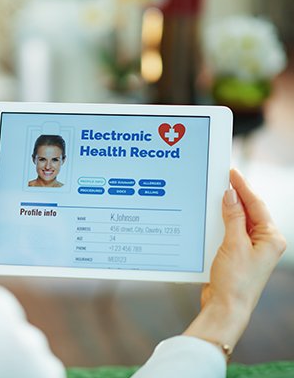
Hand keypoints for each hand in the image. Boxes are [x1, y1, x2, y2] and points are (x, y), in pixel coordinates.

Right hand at [184, 169, 286, 350]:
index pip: (256, 205)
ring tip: (214, 194)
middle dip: (235, 196)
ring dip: (225, 210)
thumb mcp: (233, 244)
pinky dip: (220, 223)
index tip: (232, 173)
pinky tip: (210, 216)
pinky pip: (228, 232)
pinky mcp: (236, 255)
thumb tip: (230, 195)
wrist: (226, 308)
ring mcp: (250, 249)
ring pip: (237, 221)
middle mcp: (263, 243)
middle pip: (248, 211)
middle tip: (221, 178)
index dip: (243, 187)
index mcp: (271, 239)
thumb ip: (232, 217)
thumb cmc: (236, 282)